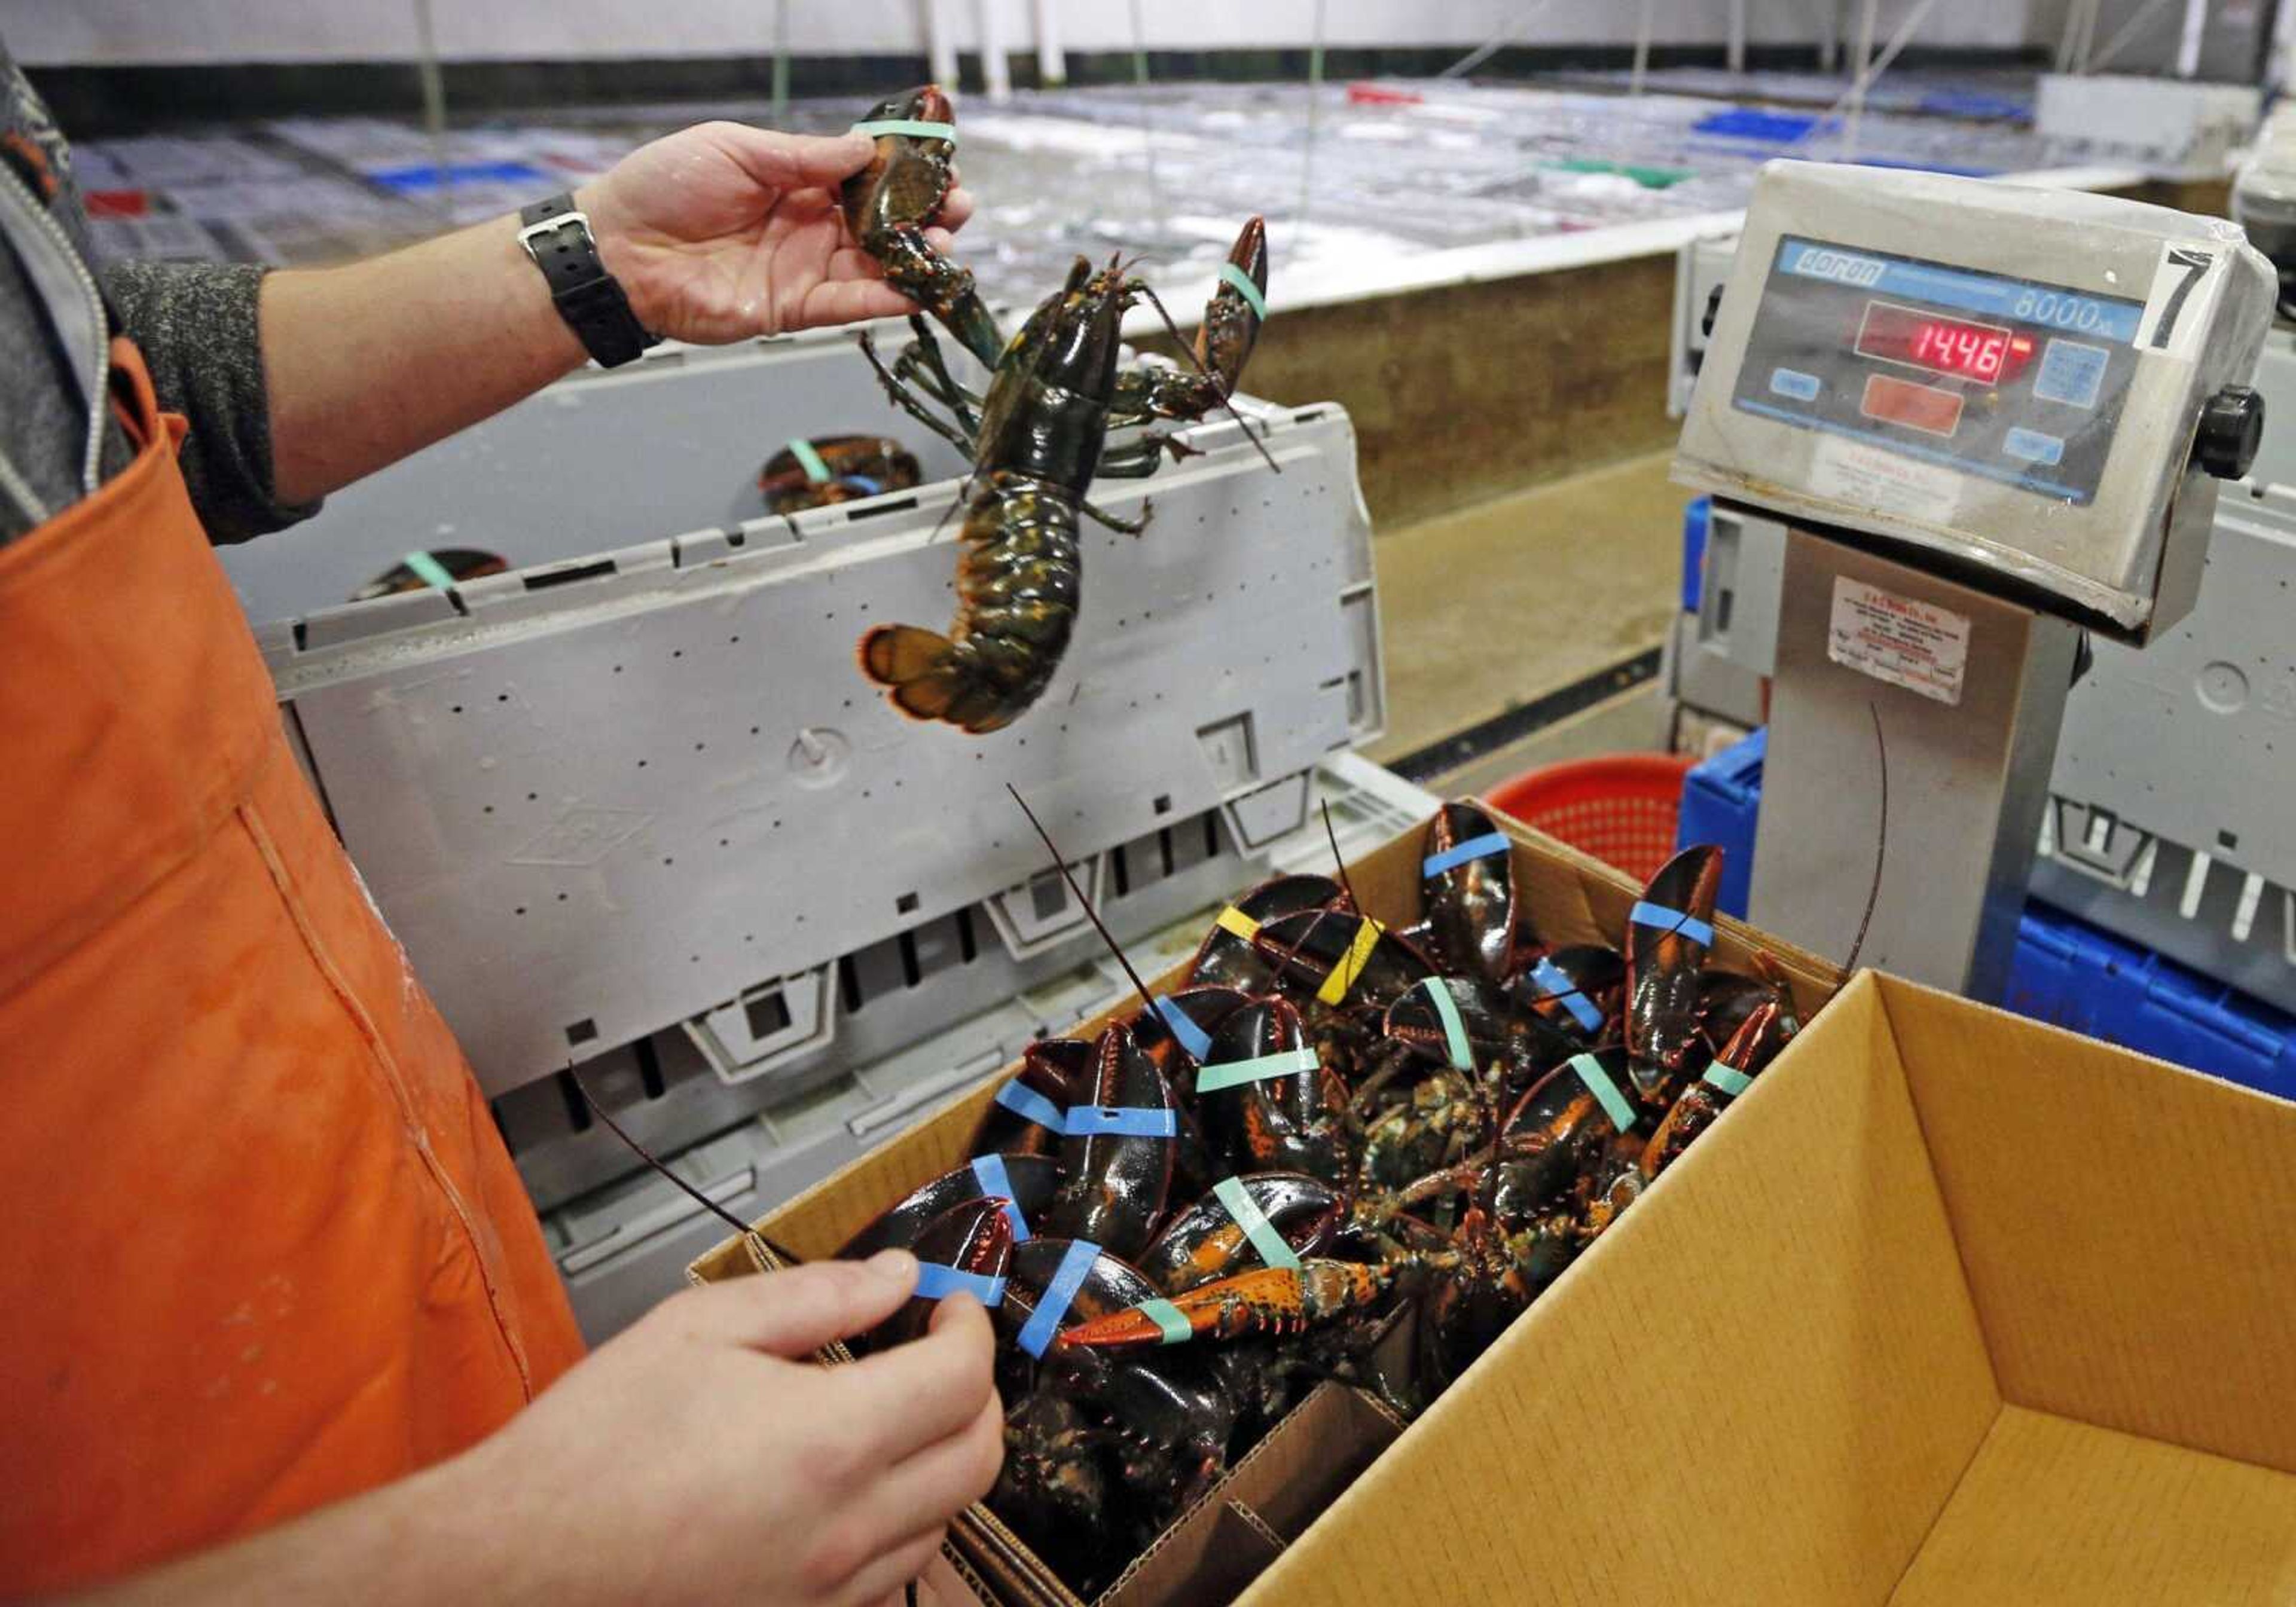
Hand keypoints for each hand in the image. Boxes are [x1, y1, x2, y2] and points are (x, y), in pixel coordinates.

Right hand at [440, 1250, 1002, 1606]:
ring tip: (895, 1413)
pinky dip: (902, 1521)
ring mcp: (828, 1588)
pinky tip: (854, 1485)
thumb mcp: (699, 1328)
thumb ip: (815, 1296)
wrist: (518, 1561)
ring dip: (943, 1458)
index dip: (969, 1326)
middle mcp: (846, 1527)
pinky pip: (893, 1573)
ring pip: (946, 1519)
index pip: (961, 1378)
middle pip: (979, 1456)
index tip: (948, 1305)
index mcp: (830, 1441)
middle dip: (977, 1391)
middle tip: (939, 1352)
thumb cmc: (593, 1447)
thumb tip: (893, 1277)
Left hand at [579, 121, 976, 342]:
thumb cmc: (664, 188)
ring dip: (917, 257)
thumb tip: (863, 150)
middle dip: (925, 215)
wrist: (619, 250)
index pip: (864, 178)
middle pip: (882, 224)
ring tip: (947, 243)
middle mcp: (807, 227)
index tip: (940, 166)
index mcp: (794, 182)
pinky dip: (886, 299)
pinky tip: (919, 289)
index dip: (904, 175)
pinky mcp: (793, 309)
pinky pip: (849, 305)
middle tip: (957, 206)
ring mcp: (804, 269)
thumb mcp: (737, 150)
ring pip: (876, 266)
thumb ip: (803, 156)